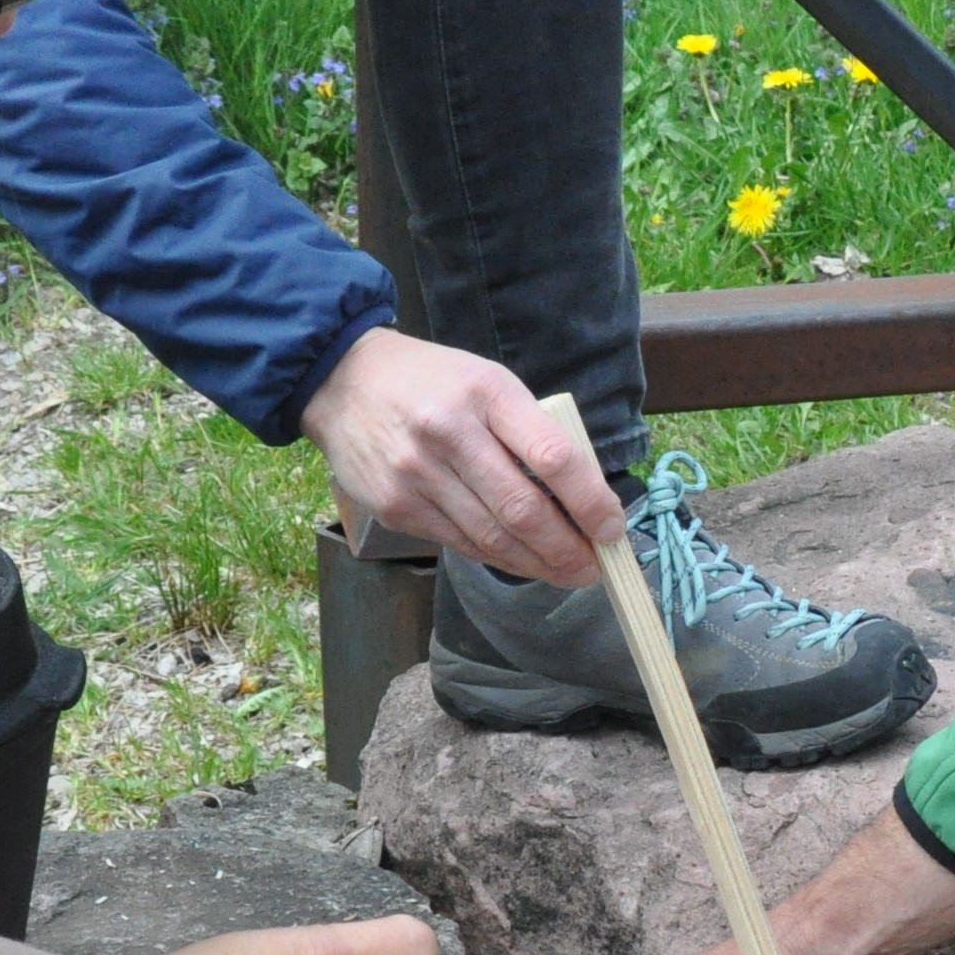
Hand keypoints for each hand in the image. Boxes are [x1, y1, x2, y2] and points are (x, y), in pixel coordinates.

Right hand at [298, 327, 623, 586]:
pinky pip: (459, 543)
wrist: (342, 381)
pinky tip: (521, 562)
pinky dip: (498, 558)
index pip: (552, 457)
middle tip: (594, 569)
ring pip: (491, 537)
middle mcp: (449, 433)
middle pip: (523, 509)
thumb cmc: (432, 383)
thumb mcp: (488, 382)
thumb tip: (581, 496)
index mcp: (485, 392)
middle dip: (567, 549)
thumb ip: (530, 430)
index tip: (612, 527)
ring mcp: (417, 474)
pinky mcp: (395, 506)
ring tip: (566, 573)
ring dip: (537, 564)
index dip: (590, 501)